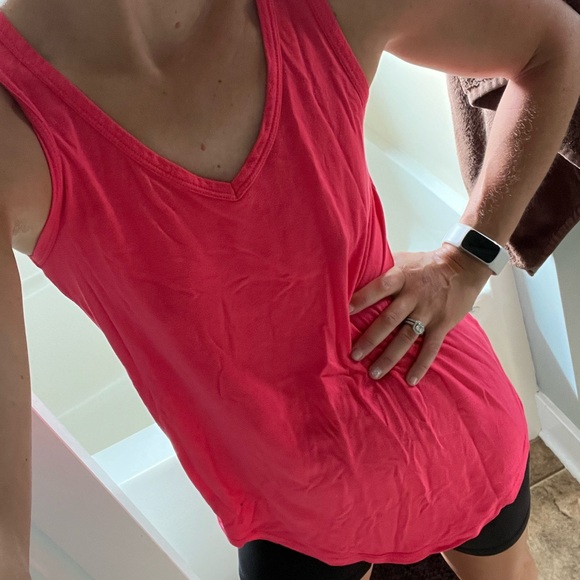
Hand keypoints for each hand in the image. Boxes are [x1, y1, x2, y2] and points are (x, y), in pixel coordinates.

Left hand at [348, 244, 492, 385]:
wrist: (463, 266)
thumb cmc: (424, 264)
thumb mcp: (403, 260)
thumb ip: (381, 269)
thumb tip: (353, 274)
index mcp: (401, 277)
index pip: (379, 287)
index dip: (363, 299)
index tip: (344, 311)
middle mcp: (413, 296)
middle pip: (390, 319)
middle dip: (371, 338)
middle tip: (354, 355)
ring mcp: (428, 312)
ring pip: (406, 338)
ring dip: (390, 357)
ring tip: (374, 373)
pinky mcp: (442, 325)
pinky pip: (430, 348)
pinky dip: (421, 365)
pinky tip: (410, 380)